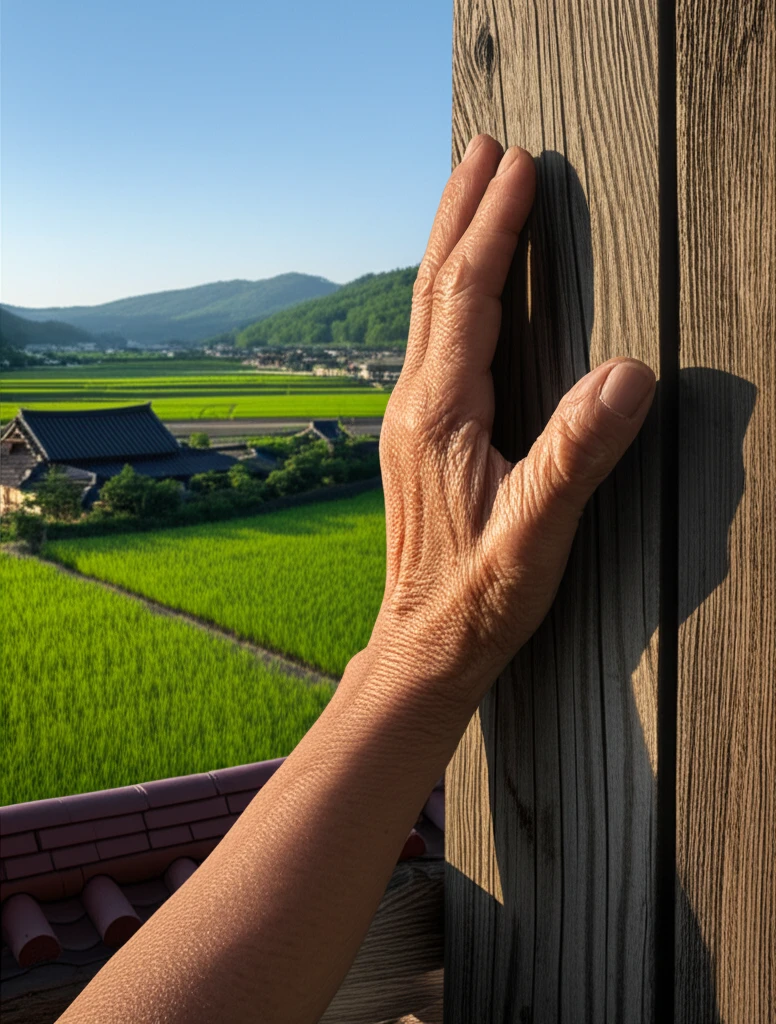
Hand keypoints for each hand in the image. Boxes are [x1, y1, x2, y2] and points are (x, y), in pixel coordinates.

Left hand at [369, 134, 655, 707]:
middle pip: (435, 288)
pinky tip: (465, 291)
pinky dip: (451, 294)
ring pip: (428, 312)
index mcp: (440, 416)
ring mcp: (411, 420)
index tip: (518, 167)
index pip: (467, 297)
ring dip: (451, 246)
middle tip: (484, 149)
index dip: (494, 228)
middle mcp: (414, 406)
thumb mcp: (536, 533)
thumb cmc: (476, 598)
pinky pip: (432, 342)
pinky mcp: (419, 436)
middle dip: (462, 213)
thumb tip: (628, 374)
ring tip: (472, 194)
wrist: (422, 644)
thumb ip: (577, 455)